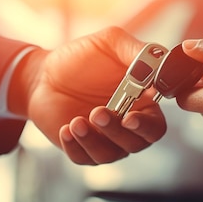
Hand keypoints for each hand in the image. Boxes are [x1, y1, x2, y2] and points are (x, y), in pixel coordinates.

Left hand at [11, 27, 166, 164]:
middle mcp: (127, 125)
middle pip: (137, 143)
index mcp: (142, 103)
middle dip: (118, 132)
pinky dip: (76, 147)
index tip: (130, 117)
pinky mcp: (82, 148)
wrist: (43, 74)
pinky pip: (84, 158)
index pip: (157, 125)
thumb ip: (138, 51)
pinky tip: (67, 129)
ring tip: (77, 121)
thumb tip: (159, 61)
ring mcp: (105, 139)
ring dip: (94, 140)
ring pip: (111, 154)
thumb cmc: (83, 57)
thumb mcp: (112, 43)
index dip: (147, 125)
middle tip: (99, 113)